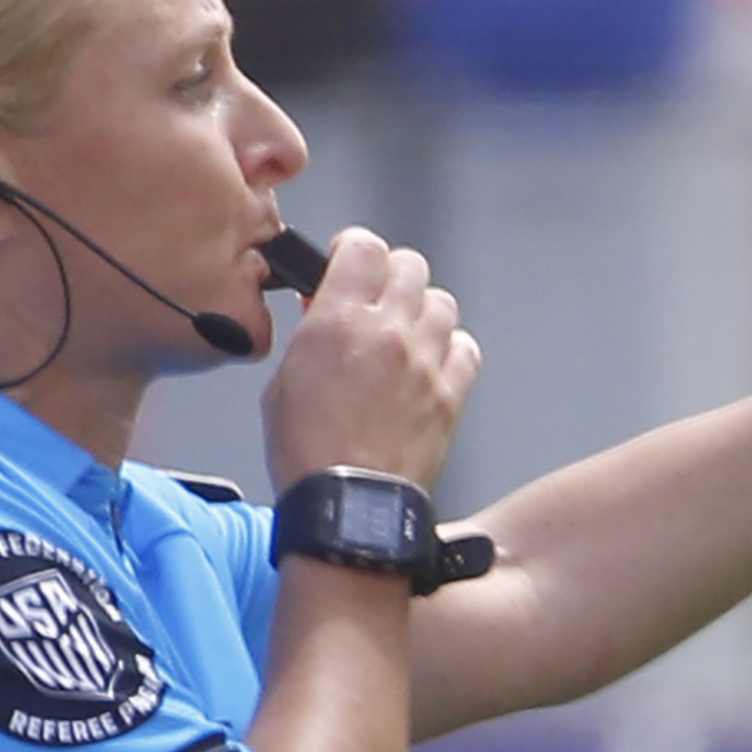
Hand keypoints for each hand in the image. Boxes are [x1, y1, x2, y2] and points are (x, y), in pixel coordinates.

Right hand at [260, 225, 475, 489]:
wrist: (348, 504)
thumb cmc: (307, 450)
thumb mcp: (285, 378)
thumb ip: (312, 332)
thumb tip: (326, 308)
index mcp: (338, 321)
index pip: (363, 247)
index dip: (355, 249)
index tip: (349, 262)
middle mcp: (388, 331)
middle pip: (410, 267)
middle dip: (390, 276)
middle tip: (376, 298)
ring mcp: (425, 361)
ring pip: (442, 303)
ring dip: (422, 310)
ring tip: (403, 334)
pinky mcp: (451, 393)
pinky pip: (466, 348)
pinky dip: (451, 349)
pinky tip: (431, 365)